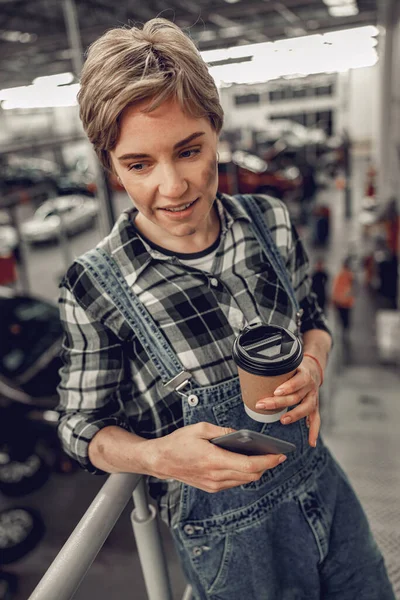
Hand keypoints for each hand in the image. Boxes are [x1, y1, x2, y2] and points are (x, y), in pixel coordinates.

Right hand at [141, 422, 286, 492]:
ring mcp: (214, 484)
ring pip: (244, 480)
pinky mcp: (211, 487)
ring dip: (256, 470)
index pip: (249, 465)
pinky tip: (246, 462)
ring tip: (264, 457)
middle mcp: (216, 476)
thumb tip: (241, 435)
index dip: (268, 461)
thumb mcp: (200, 429)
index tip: (280, 455)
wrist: (160, 460)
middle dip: (266, 465)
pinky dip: (244, 473)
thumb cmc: (178, 442)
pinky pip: (234, 482)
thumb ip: (223, 432)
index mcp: (214, 460)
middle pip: (251, 475)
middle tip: (276, 454)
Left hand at [254, 356, 321, 447]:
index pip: (298, 381)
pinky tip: (311, 442)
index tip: (275, 391)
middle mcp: (310, 387)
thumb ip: (276, 367)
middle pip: (296, 396)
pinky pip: (316, 420)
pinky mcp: (314, 406)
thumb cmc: (297, 367)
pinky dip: (314, 432)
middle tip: (263, 405)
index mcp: (305, 374)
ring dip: (294, 415)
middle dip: (279, 402)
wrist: (313, 369)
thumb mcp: (290, 363)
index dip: (288, 386)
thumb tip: (252, 372)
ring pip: (305, 408)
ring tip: (283, 420)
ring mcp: (313, 397)